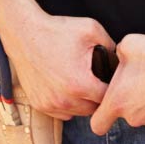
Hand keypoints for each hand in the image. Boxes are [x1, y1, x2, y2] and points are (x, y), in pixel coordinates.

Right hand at [0, 4, 111, 119]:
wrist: (24, 33)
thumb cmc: (58, 31)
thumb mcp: (92, 30)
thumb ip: (111, 45)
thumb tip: (120, 57)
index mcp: (80, 83)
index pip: (106, 98)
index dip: (114, 90)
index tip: (114, 80)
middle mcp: (64, 99)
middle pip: (92, 109)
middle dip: (100, 97)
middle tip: (101, 81)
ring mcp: (49, 104)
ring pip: (77, 113)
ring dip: (84, 102)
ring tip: (87, 84)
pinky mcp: (39, 104)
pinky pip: (62, 113)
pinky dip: (69, 105)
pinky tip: (71, 88)